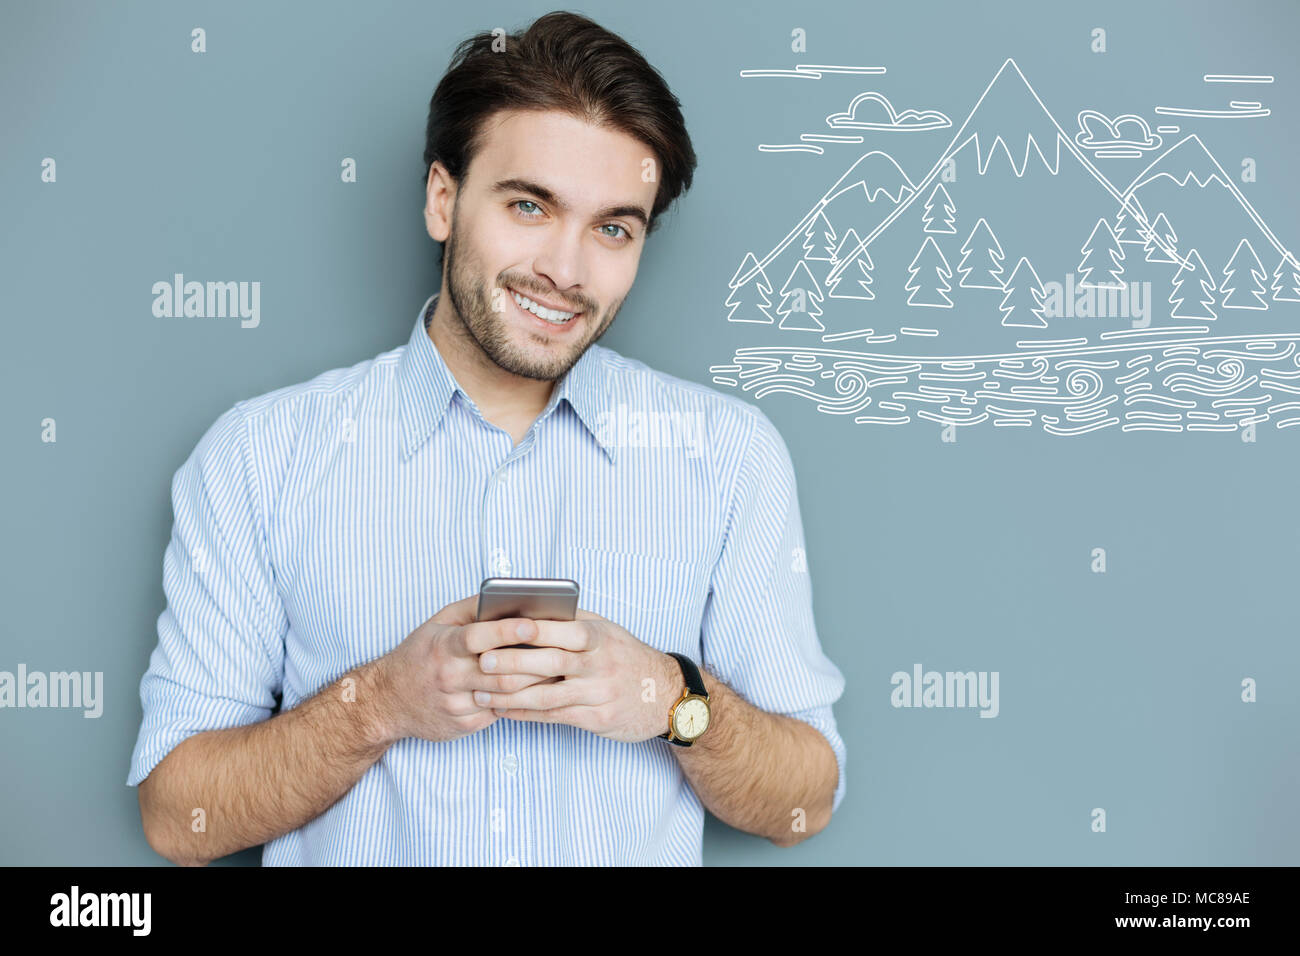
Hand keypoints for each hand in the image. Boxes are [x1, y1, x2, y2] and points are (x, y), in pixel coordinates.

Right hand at [371, 594, 562, 743]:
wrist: (387, 702)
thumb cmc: (419, 655)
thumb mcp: (438, 624)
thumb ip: (472, 609)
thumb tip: (508, 595)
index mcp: (443, 646)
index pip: (478, 637)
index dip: (507, 631)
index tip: (533, 625)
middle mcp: (449, 676)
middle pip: (500, 671)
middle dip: (535, 663)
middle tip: (562, 652)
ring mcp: (456, 704)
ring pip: (505, 695)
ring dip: (535, 683)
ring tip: (558, 670)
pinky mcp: (464, 725)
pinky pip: (499, 711)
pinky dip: (519, 700)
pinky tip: (537, 690)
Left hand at [469, 609, 682, 743]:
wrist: (664, 695)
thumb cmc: (626, 656)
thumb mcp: (607, 630)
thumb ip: (573, 622)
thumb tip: (529, 612)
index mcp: (600, 637)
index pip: (564, 631)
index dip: (533, 631)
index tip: (501, 628)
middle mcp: (600, 665)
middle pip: (550, 664)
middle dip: (512, 663)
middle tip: (481, 662)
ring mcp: (598, 694)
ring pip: (547, 696)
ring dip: (510, 695)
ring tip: (481, 692)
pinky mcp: (596, 719)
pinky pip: (553, 716)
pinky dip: (524, 714)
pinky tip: (502, 709)